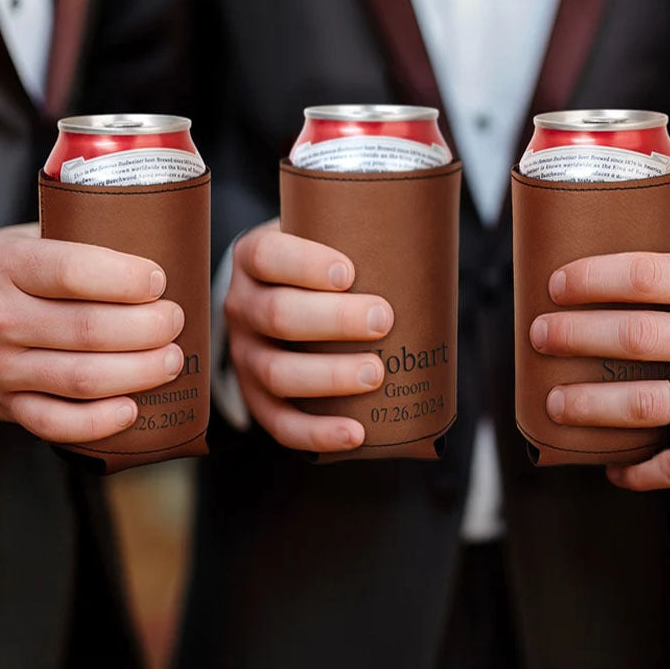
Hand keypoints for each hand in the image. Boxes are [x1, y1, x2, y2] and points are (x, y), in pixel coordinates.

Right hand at [0, 224, 185, 442]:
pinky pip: (55, 423)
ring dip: (138, 373)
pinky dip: (97, 422)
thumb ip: (74, 236)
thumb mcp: (22, 238)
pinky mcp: (6, 405)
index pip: (74, 272)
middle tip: (175, 320)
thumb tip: (151, 235)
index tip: (158, 279)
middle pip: (88, 330)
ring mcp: (2, 367)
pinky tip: (131, 409)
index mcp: (7, 266)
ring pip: (80, 379)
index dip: (126, 277)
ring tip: (172, 359)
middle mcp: (0, 318)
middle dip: (147, 328)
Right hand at [225, 220, 392, 452]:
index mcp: (254, 259)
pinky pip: (280, 422)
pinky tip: (354, 434)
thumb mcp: (318, 236)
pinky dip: (317, 432)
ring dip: (329, 376)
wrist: (274, 296)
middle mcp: (241, 306)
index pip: (268, 256)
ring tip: (375, 374)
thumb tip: (427, 239)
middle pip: (277, 314)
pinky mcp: (256, 396)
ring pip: (277, 371)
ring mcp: (245, 354)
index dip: (304, 264)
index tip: (349, 272)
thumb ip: (355, 234)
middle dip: (333, 320)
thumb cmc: (315, 265)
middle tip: (382, 320)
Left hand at [530, 244, 669, 489]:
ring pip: (645, 405)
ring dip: (589, 407)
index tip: (555, 284)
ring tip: (555, 403)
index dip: (590, 278)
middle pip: (631, 337)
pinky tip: (612, 467)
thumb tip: (614, 270)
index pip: (642, 274)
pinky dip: (639, 472)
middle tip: (539, 336)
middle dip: (572, 337)